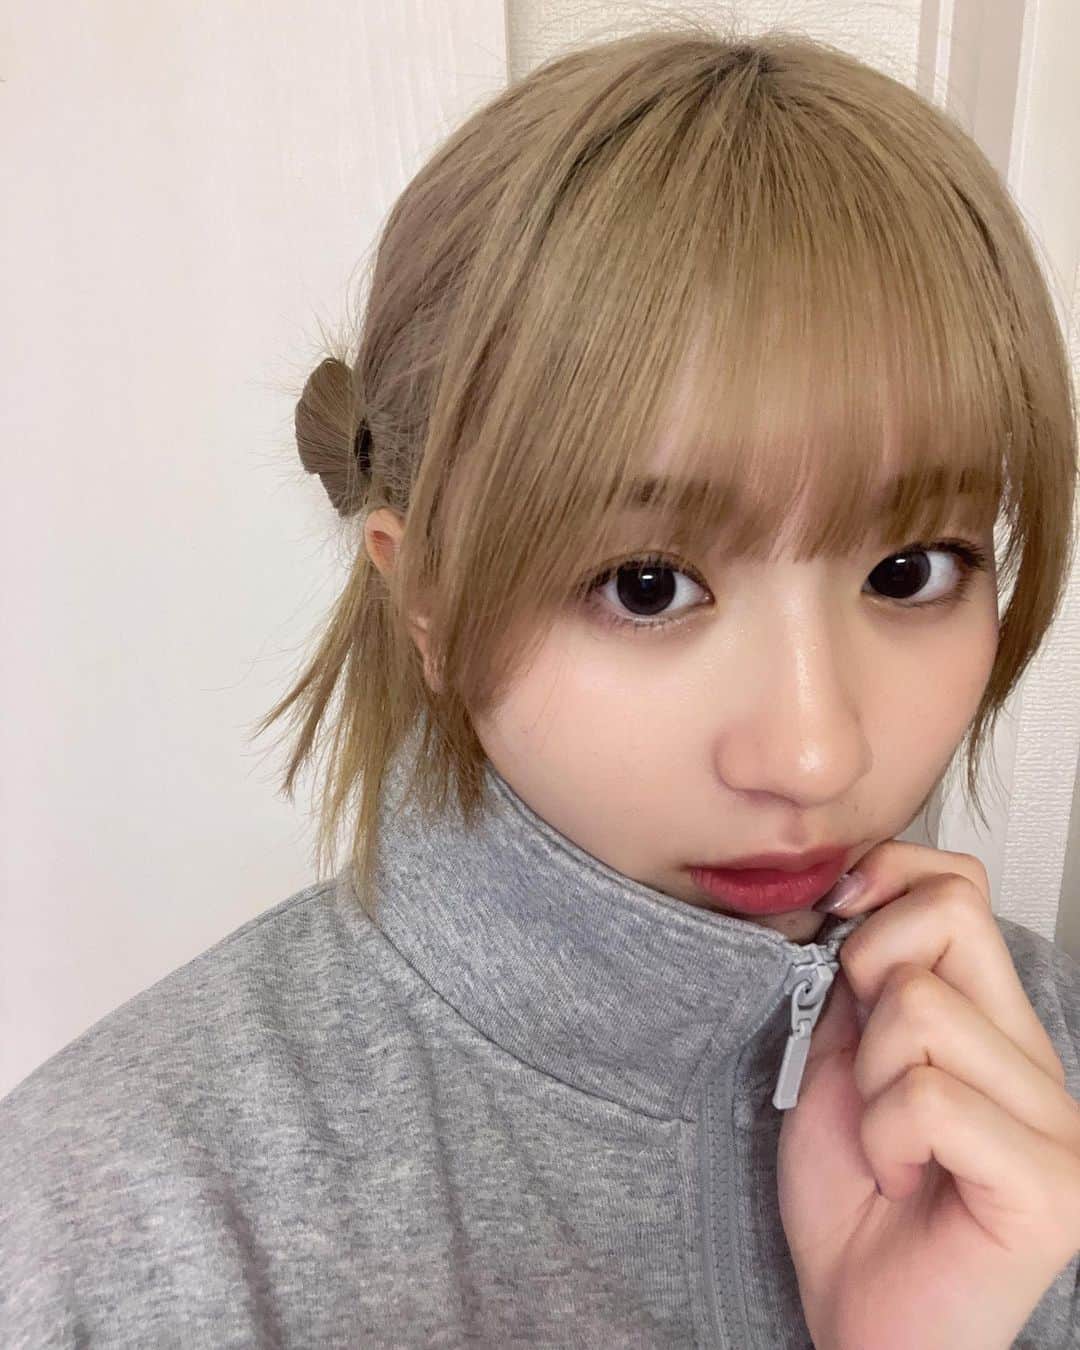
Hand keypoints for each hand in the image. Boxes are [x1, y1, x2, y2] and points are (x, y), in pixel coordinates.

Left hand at [776, 839, 1079, 1349]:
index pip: (959, 884)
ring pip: (921, 1009)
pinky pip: (930, 1097)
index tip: (839, 924)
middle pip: (948, 918)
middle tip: (867, 1063)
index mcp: (991, 1024)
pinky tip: (900, 1178)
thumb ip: (861, 981)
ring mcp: (1056, 1124)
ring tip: (887, 1142)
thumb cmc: (852, 1199)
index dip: (888, 880)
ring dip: (869, 1082)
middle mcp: (1037, 1061)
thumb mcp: (843, 1059)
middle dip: (869, 974)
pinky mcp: (1049, 1186)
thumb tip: (856, 891)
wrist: (859, 1319)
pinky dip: (884, 1137)